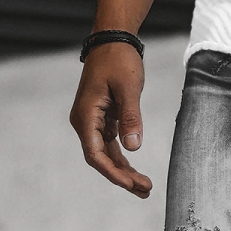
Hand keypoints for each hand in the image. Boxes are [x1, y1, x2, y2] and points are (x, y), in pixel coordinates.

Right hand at [70, 42, 151, 197]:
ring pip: (106, 154)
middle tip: (146, 191)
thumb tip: (133, 148)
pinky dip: (123, 158)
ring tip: (144, 187)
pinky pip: (110, 145)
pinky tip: (136, 171)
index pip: (96, 155)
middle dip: (122, 177)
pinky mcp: (102, 119)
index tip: (132, 184)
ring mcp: (92, 121)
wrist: (112, 39)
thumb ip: (131, 118)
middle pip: (101, 159)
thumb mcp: (128, 88)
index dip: (113, 173)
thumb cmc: (119, 60)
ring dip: (124, 171)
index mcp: (85, 116)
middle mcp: (84, 122)